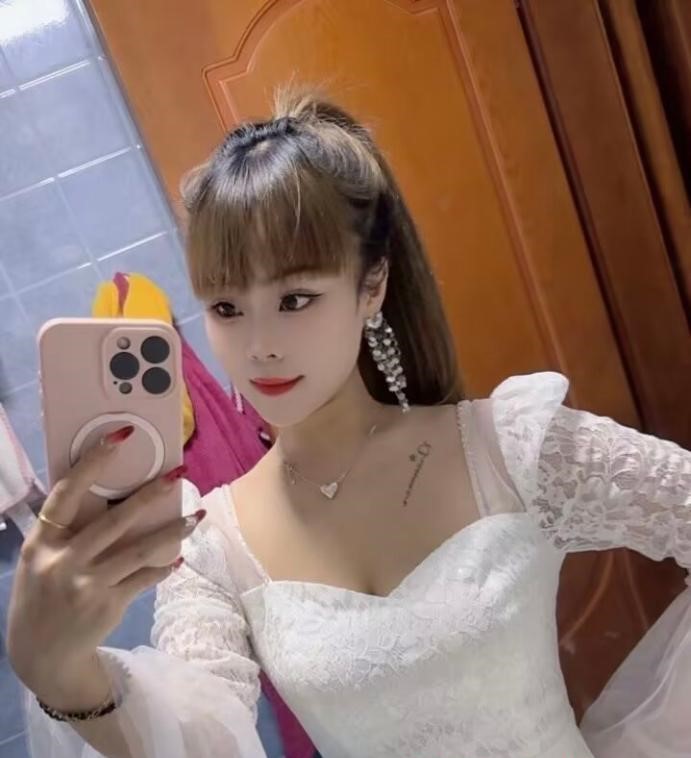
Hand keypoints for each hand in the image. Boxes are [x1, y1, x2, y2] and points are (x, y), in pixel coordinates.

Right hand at [6, 425, 205, 698]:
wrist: (40, 654)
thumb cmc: (42, 593)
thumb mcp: (40, 559)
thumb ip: (66, 530)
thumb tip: (109, 491)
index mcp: (41, 542)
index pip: (66, 493)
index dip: (93, 462)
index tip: (119, 435)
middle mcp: (62, 562)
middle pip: (115, 521)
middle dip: (150, 494)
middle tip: (179, 473)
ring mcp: (86, 586)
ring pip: (140, 550)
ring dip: (174, 530)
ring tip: (199, 516)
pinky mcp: (108, 605)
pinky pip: (145, 578)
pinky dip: (164, 566)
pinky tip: (180, 556)